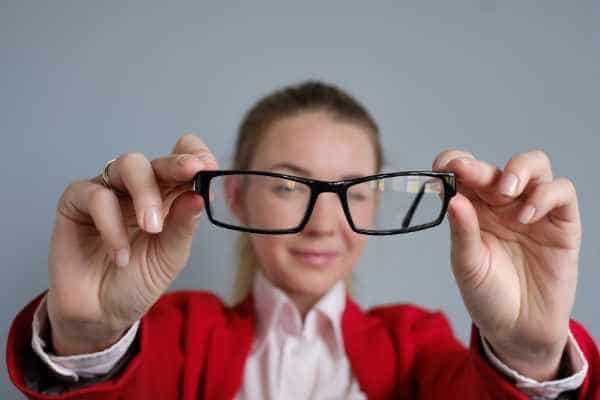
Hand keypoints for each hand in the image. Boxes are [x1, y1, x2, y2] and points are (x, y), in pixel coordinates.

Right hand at [46, 134, 216, 354]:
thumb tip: (199, 195)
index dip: (195, 155)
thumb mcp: (169, 257)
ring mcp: (108, 191)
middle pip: (157, 160)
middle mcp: (138, 188)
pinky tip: (120, 254)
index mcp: (168, 196)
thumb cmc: (138, 281)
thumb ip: (183, 225)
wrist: (101, 314)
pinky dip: (112, 224)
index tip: (209, 168)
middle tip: (192, 172)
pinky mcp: (76, 202)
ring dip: (145, 193)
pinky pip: (96, 196)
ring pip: (128, 165)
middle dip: (176, 164)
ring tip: (152, 229)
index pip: (183, 158)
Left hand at [433, 149, 580, 380]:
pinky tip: (528, 215)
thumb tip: (453, 198)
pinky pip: (561, 193)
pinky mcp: (561, 224)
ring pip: (535, 167)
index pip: (464, 173)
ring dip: (519, 169)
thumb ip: (462, 232)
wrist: (518, 329)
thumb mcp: (467, 265)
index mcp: (473, 209)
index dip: (454, 162)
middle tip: (467, 172)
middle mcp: (502, 204)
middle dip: (481, 166)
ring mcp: (532, 211)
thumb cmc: (487, 295)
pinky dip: (546, 195)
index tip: (441, 166)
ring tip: (506, 190)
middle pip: (496, 167)